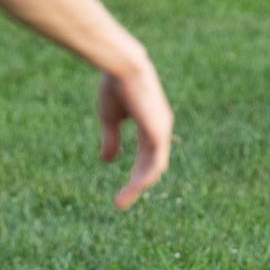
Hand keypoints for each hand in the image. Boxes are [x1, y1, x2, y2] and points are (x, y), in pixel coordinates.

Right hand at [97, 57, 172, 209]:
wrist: (121, 67)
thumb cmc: (115, 86)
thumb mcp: (111, 118)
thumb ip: (112, 139)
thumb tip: (108, 161)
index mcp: (152, 124)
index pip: (148, 156)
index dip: (136, 173)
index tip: (124, 189)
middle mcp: (161, 129)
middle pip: (153, 165)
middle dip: (137, 184)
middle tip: (121, 202)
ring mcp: (162, 130)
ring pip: (155, 167)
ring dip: (138, 186)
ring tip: (122, 201)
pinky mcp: (158, 132)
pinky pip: (155, 162)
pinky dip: (143, 178)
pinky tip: (133, 188)